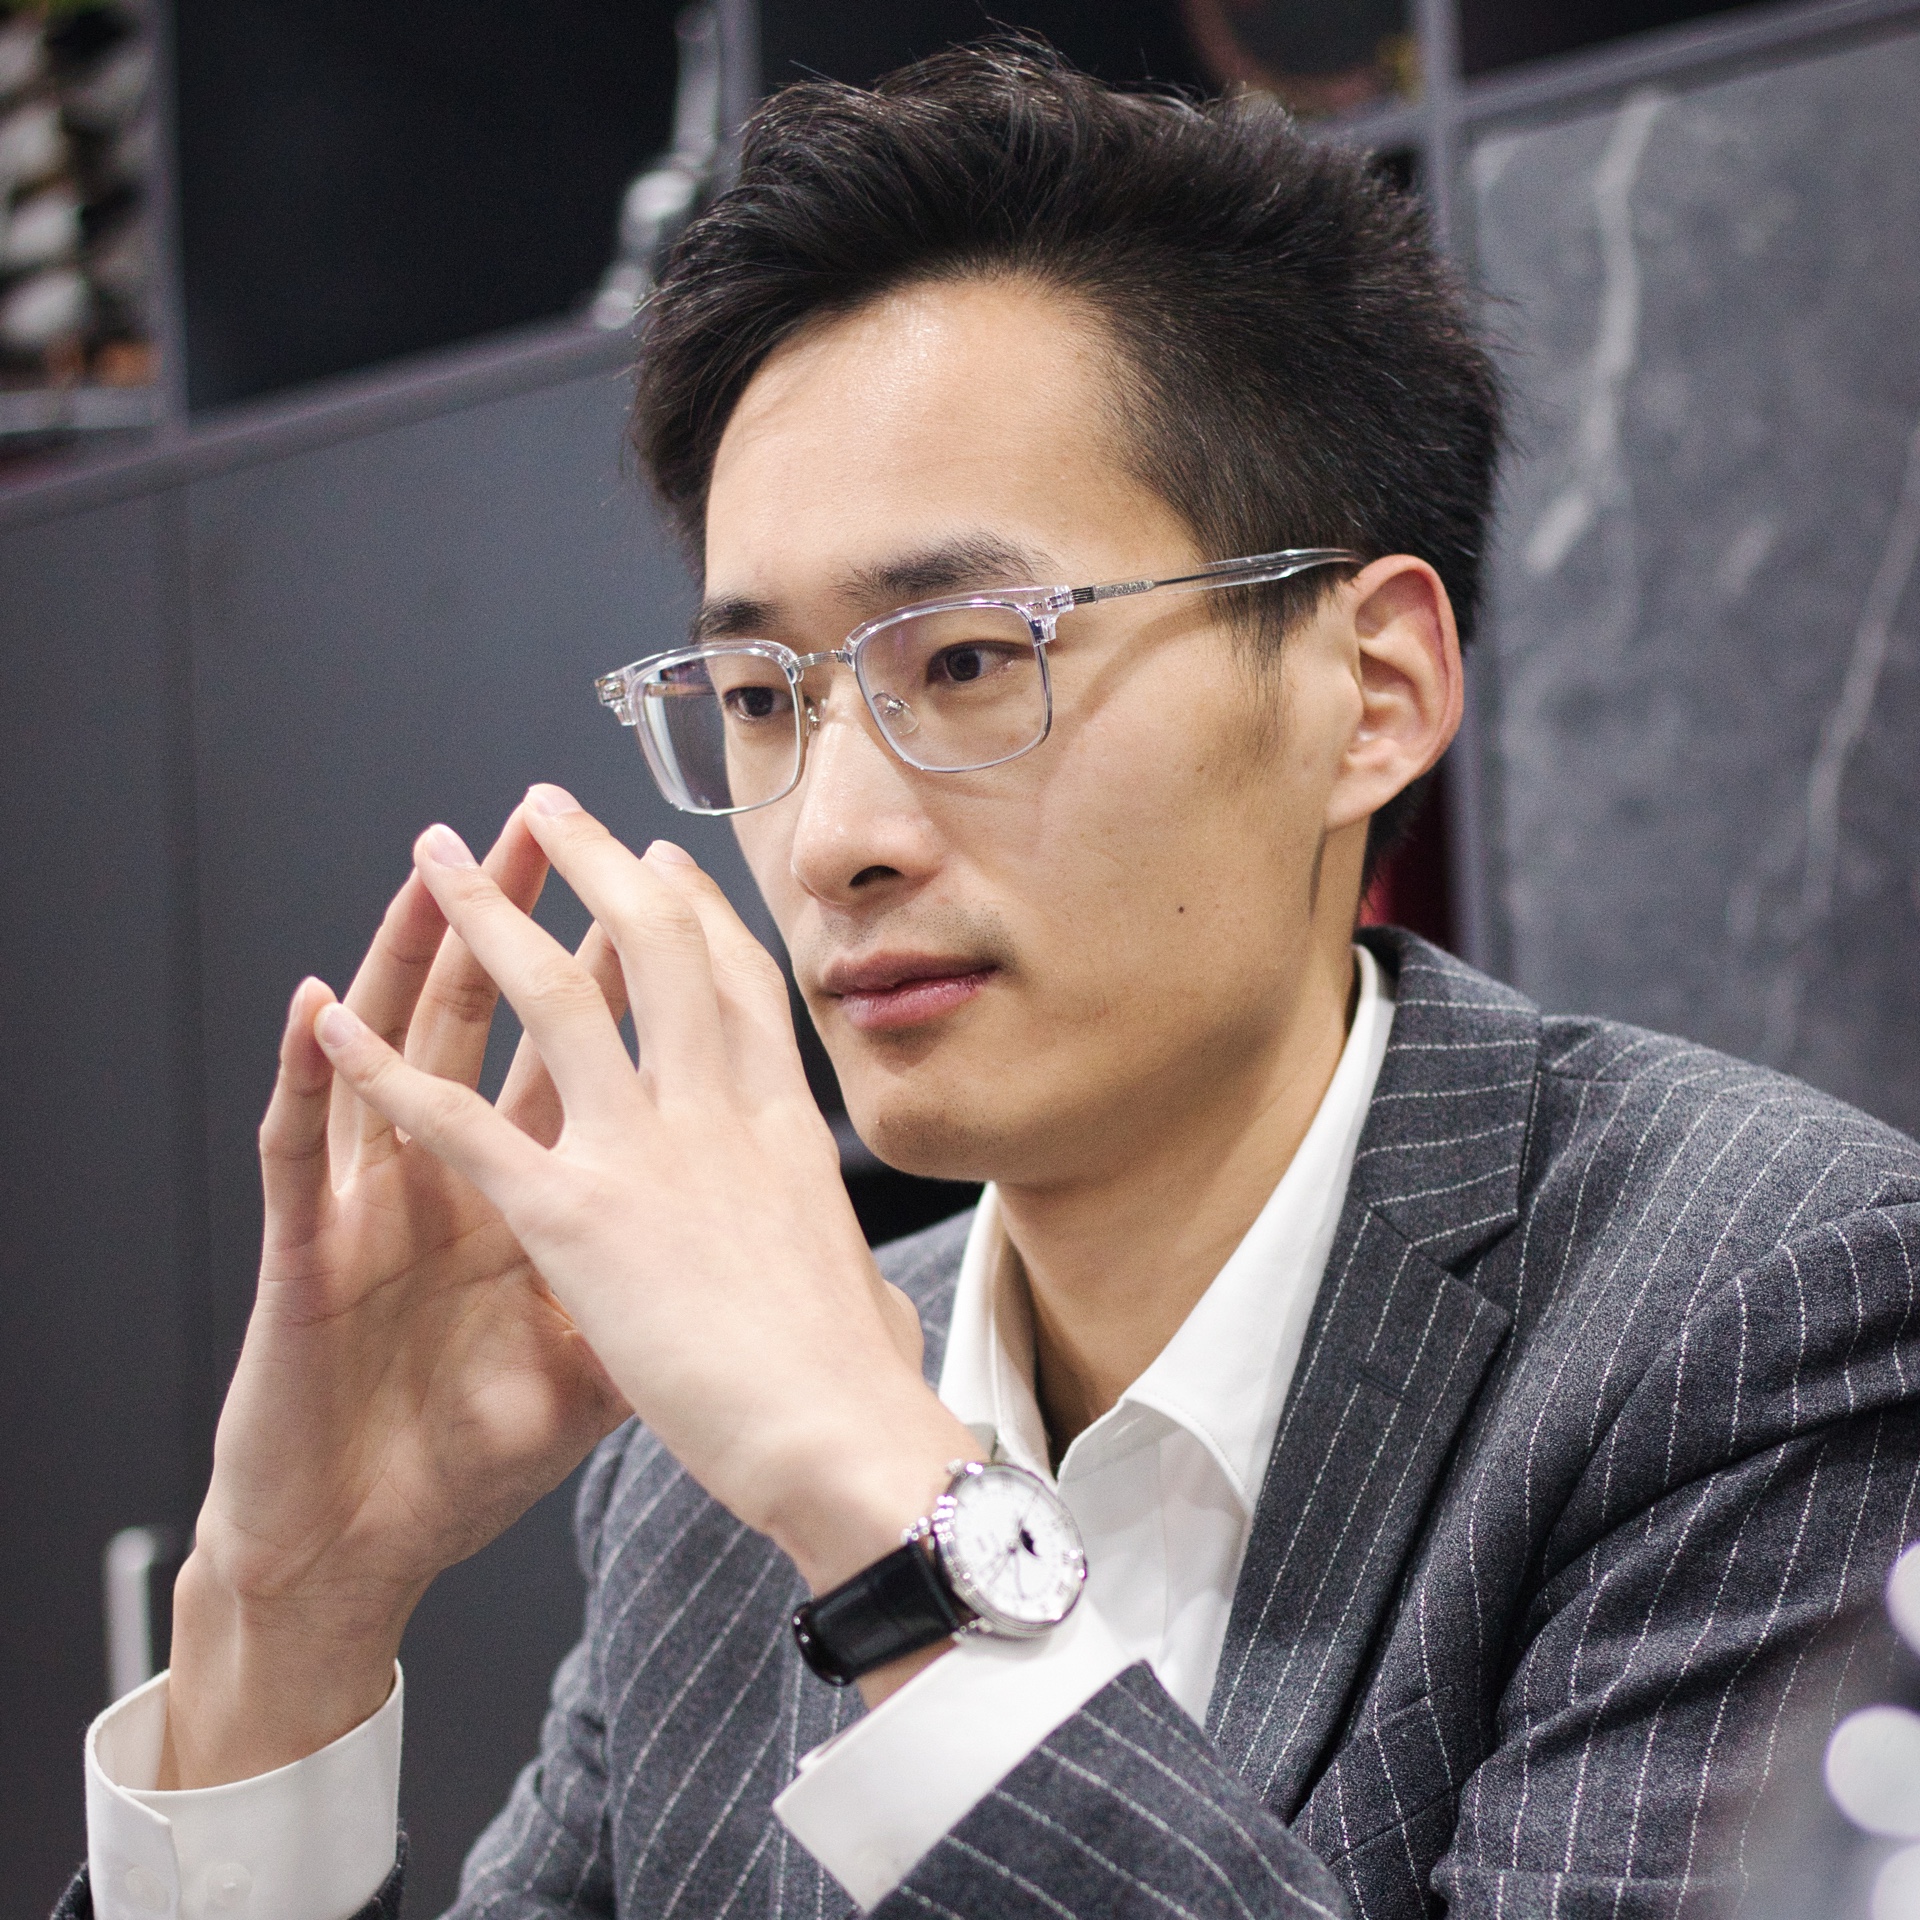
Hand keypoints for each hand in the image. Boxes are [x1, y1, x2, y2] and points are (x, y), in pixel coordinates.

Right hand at [163, 812, 631, 1787]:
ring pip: (392, 1052)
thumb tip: (764, 1261)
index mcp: (532, 1192)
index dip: (620, 972)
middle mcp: (453, 1177)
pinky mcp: (310, 1256)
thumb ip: (658, 1287)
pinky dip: (309, 1078)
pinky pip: (305, 1152)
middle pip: (491, 1020)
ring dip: (412, 957)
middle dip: (524, 918)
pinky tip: (313, 1010)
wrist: (366, 1540)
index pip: (585, 1054)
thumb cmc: (468, 1449)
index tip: (666, 887)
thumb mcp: (594, 1360)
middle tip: (555, 820)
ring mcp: (378, 1205)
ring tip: (436, 868)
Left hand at [309, 787, 974, 1610]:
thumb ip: (852, 1277)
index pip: (737, 983)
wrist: (848, 1437)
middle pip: (653, 946)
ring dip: (486, 915)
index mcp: (785, 1127)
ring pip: (554, 995)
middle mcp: (719, 1111)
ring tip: (439, 854)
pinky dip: (386, 1072)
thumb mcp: (867, 1295)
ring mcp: (647, 1152)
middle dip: (595, 862)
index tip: (663, 861)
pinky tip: (338, 1027)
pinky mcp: (574, 1217)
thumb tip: (870, 1303)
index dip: (696, 909)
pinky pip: (461, 1123)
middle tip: (549, 807)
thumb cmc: (864, 1388)